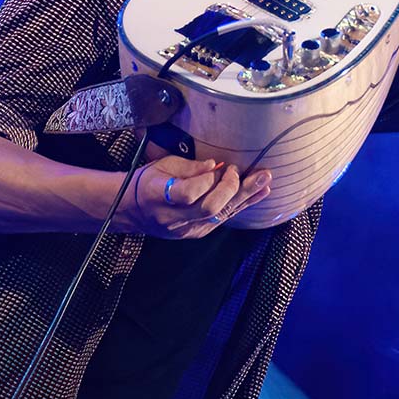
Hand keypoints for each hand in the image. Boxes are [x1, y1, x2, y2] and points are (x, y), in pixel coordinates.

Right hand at [119, 155, 270, 238]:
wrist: (133, 211)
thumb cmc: (148, 181)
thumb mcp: (163, 165)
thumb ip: (189, 167)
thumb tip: (215, 165)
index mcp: (158, 195)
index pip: (188, 193)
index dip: (208, 180)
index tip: (221, 166)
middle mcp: (172, 217)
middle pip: (209, 208)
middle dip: (232, 189)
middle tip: (247, 172)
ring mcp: (186, 229)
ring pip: (220, 216)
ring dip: (245, 197)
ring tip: (265, 181)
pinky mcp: (197, 233)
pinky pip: (223, 219)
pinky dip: (242, 205)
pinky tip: (260, 193)